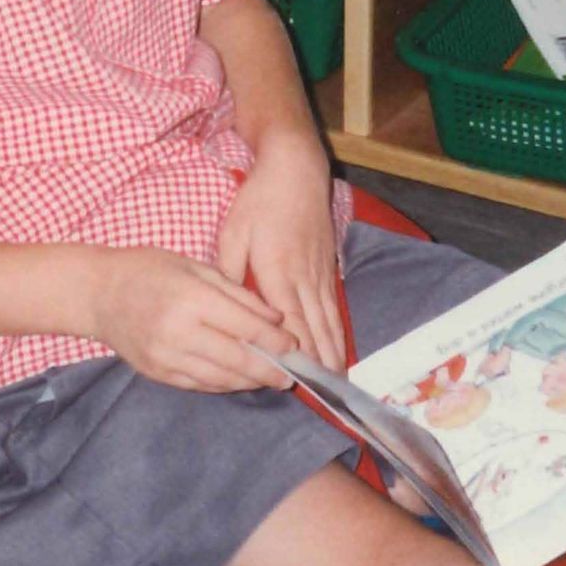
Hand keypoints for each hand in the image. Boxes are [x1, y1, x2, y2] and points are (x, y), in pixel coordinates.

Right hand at [85, 246, 298, 392]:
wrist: (97, 293)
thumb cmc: (148, 270)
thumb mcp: (195, 266)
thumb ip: (236, 293)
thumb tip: (275, 319)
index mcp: (191, 298)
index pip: (245, 326)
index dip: (275, 341)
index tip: (294, 346)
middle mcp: (178, 331)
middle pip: (237, 359)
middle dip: (269, 370)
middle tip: (290, 376)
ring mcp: (166, 356)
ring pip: (220, 378)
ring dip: (249, 381)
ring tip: (269, 379)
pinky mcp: (157, 372)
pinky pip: (199, 384)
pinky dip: (223, 384)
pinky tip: (238, 379)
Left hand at [216, 138, 342, 374]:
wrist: (296, 170)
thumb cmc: (259, 201)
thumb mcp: (233, 234)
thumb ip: (230, 274)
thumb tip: (226, 309)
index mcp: (277, 271)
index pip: (287, 322)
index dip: (294, 353)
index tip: (295, 380)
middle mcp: (304, 277)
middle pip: (314, 328)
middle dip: (318, 363)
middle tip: (323, 396)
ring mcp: (319, 272)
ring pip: (329, 320)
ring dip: (333, 351)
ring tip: (336, 382)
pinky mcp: (328, 266)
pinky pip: (334, 306)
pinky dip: (338, 330)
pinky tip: (340, 347)